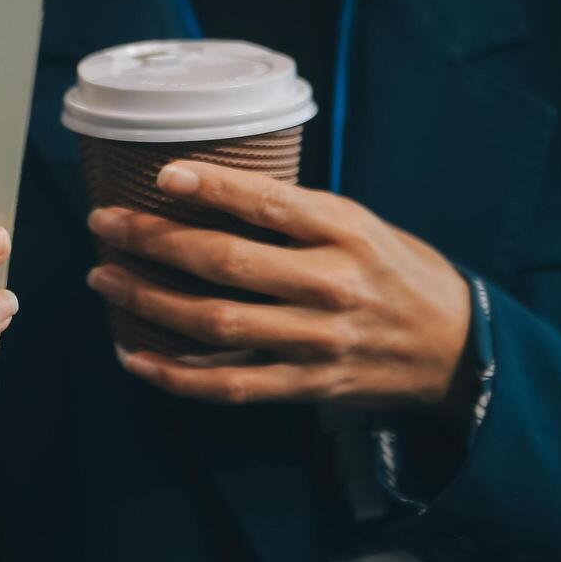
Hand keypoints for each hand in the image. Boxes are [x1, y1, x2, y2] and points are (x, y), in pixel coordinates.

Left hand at [86, 161, 471, 410]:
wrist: (457, 349)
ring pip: (215, 322)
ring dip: (148, 300)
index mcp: (346, 232)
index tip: (160, 175)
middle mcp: (331, 285)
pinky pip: (228, 384)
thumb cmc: (395, 273)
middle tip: (104, 223)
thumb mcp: (362, 225)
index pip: (268, 203)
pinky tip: (132, 356)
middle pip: (225, 262)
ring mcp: (316, 341)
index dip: (210, 188)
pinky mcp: (306, 386)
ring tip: (103, 278)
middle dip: (153, 241)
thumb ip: (296, 216)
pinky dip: (173, 375)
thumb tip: (208, 194)